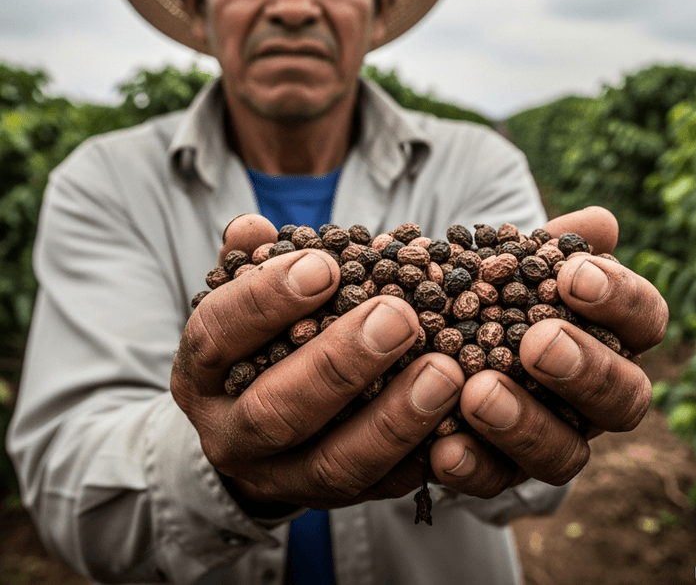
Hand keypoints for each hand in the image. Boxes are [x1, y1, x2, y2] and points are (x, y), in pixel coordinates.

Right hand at [171, 215, 462, 512]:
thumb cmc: (256, 345)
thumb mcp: (242, 305)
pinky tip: (459, 421)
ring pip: (335, 463)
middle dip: (339, 363)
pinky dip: (423, 455)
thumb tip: (251, 228)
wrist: (253, 436)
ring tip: (446, 371)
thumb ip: (249, 265)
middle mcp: (231, 435)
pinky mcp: (333, 501)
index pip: (216, 335)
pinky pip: (381, 488)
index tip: (323, 264)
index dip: (265, 300)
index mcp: (201, 375)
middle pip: (276, 410)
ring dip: (393, 419)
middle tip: (398, 317)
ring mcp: (281, 478)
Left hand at [428, 206, 667, 496]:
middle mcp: (595, 394)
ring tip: (477, 391)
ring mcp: (554, 438)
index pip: (645, 319)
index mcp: (609, 334)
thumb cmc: (490, 287)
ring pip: (567, 454)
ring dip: (525, 424)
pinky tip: (441, 448)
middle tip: (538, 342)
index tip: (574, 275)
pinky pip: (496, 481)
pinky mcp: (503, 471)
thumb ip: (549, 245)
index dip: (621, 299)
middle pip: (625, 398)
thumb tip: (602, 223)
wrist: (435, 330)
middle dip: (585, 370)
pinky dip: (472, 466)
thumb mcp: (510, 258)